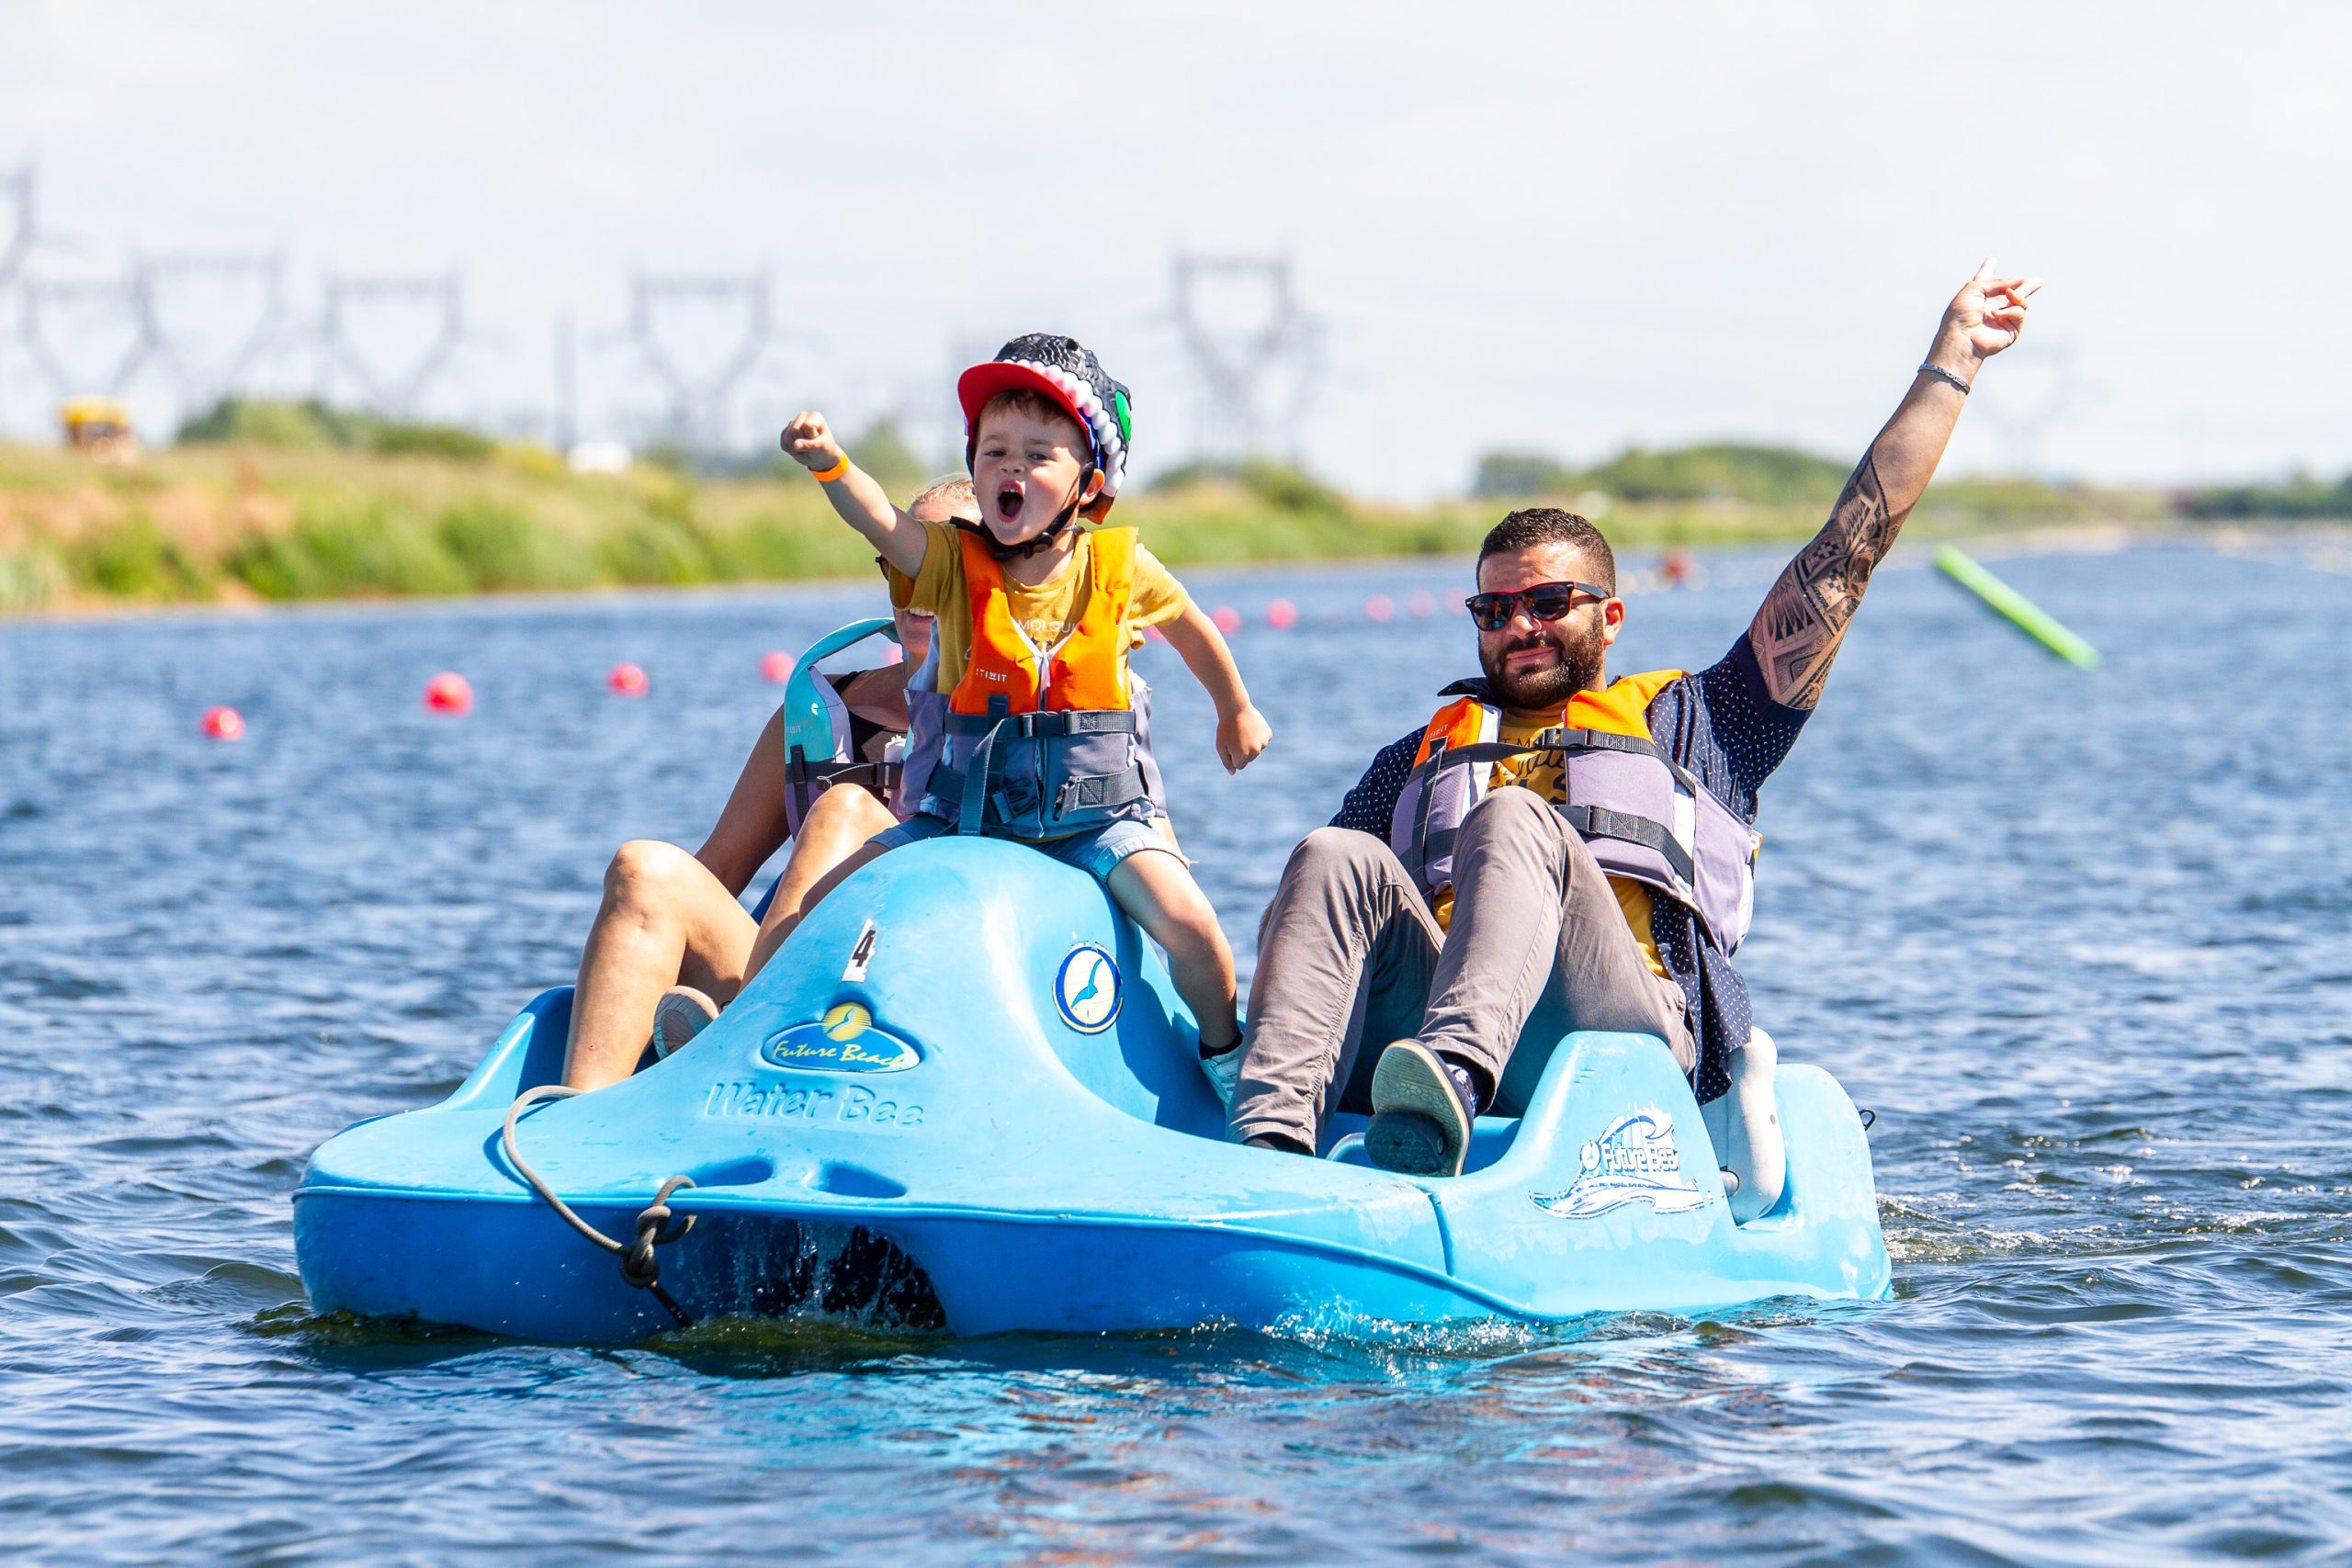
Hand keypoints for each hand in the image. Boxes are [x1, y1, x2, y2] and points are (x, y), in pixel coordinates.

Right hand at [780, 410, 844, 471]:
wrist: (820, 457)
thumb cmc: (824, 449)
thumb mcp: (821, 448)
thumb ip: (809, 445)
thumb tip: (795, 444)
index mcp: (815, 416)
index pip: (806, 426)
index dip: (810, 437)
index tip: (818, 440)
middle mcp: (803, 416)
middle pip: (794, 430)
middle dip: (802, 442)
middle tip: (811, 447)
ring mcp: (793, 423)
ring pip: (787, 437)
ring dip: (796, 449)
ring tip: (805, 449)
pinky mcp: (785, 432)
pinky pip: (784, 444)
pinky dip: (791, 451)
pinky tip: (799, 449)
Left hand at [1216, 704, 1271, 773]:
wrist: (1235, 708)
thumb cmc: (1225, 728)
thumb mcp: (1221, 746)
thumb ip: (1226, 761)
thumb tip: (1233, 773)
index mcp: (1242, 756)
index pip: (1240, 765)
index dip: (1233, 757)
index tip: (1230, 746)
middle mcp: (1255, 751)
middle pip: (1249, 758)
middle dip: (1243, 751)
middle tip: (1236, 737)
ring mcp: (1263, 742)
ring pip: (1257, 749)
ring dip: (1251, 744)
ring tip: (1243, 731)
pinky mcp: (1268, 734)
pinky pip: (1263, 740)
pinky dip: (1258, 736)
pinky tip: (1251, 728)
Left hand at [1932, 257, 2042, 372]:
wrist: (1962, 337)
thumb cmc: (1961, 313)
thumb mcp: (1975, 288)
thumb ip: (1998, 282)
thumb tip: (2022, 279)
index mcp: (1977, 295)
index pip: (1985, 280)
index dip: (1988, 269)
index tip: (1991, 260)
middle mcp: (1991, 306)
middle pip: (2011, 294)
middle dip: (2024, 288)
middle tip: (2038, 281)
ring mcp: (2003, 318)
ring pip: (2022, 301)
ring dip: (2018, 294)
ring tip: (2010, 293)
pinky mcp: (2011, 329)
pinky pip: (2019, 312)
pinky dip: (2009, 311)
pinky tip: (1996, 315)